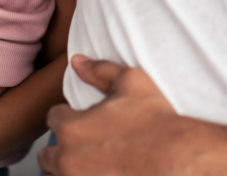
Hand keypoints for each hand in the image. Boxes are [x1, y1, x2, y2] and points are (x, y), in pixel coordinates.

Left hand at [38, 55, 185, 175]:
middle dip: (62, 147)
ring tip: (89, 163)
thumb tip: (77, 61)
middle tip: (86, 144)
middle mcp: (68, 159)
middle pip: (46, 155)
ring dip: (66, 168)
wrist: (180, 158)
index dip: (69, 115)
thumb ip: (99, 70)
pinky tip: (99, 173)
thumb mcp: (131, 82)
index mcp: (72, 128)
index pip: (54, 118)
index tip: (86, 118)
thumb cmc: (157, 120)